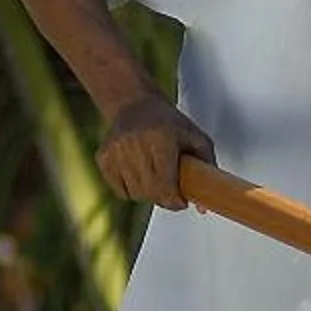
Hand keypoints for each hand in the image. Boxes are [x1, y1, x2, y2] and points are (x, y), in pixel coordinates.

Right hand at [96, 97, 214, 208]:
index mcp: (160, 139)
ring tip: (156, 179)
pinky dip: (131, 190)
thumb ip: (207, 167)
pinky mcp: (103, 157)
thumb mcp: (196, 138)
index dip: (174, 201)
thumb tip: (203, 206)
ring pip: (134, 193)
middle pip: (149, 192)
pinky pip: (119, 190)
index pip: (165, 184)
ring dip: (148, 194)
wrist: (135, 105)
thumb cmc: (169, 123)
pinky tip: (140, 176)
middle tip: (171, 192)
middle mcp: (134, 144)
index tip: (181, 202)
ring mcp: (115, 151)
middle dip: (164, 199)